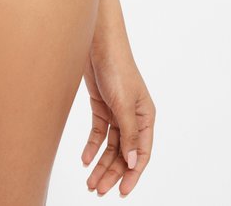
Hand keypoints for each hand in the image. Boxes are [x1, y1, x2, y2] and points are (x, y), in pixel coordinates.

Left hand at [80, 37, 154, 196]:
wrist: (96, 41)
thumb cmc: (116, 66)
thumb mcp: (124, 103)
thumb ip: (129, 133)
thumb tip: (133, 162)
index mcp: (146, 116)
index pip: (142, 153)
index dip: (132, 174)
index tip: (121, 191)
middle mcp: (133, 117)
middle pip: (124, 152)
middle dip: (112, 172)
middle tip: (97, 190)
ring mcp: (117, 112)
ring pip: (110, 146)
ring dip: (100, 164)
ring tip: (89, 181)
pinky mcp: (101, 105)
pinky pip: (99, 132)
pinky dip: (92, 146)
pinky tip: (84, 158)